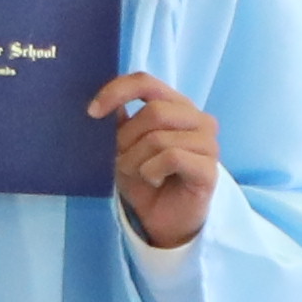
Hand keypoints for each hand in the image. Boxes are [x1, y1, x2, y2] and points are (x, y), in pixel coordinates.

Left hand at [102, 72, 222, 250]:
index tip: (91, 113)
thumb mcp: (124, 147)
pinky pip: (172, 158)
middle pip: (153, 112)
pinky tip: (154, 180)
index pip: (145, 82)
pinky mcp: (209, 168)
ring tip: (137, 173)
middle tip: (120, 160)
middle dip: (126, 139)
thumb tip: (100, 103)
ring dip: (135, 160)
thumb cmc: (146, 178)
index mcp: (176, 104)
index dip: (116, 92)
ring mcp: (208, 143)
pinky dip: (152, 171)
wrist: (164, 220)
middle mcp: (198, 118)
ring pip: (159, 138)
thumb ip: (117, 121)